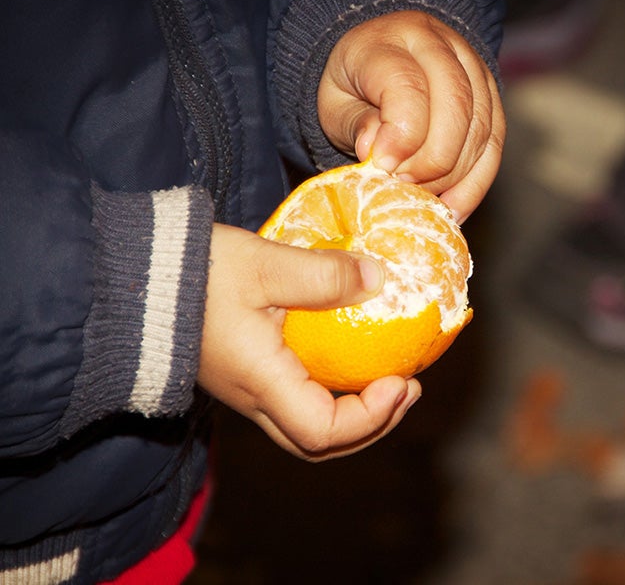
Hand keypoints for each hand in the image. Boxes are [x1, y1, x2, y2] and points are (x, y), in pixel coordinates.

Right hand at [197, 223, 421, 460]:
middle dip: (373, 425)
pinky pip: (295, 400)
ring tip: (388, 380)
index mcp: (261, 381)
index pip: (324, 431)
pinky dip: (332, 392)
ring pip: (308, 426)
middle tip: (407, 389)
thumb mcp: (263, 264)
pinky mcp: (245, 373)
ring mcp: (247, 389)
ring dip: (355, 413)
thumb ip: (323, 274)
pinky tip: (347, 358)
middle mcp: (254, 398)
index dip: (371, 417)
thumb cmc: (191, 272)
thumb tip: (380, 278)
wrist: (133, 276)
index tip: (400, 381)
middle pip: (320, 443)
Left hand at [318, 10, 505, 222]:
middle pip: (455, 105)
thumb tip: (374, 151)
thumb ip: (355, 124)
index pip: (408, 85)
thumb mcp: (337, 104)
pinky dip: (474, 185)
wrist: (383, 63)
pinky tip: (452, 210)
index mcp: (390, 40)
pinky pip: (494, 146)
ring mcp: (473, 67)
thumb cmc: (355, 88)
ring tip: (421, 199)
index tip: (383, 168)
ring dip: (452, 176)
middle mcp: (439, 45)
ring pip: (480, 129)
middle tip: (403, 186)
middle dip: (430, 161)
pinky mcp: (491, 97)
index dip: (400, 135)